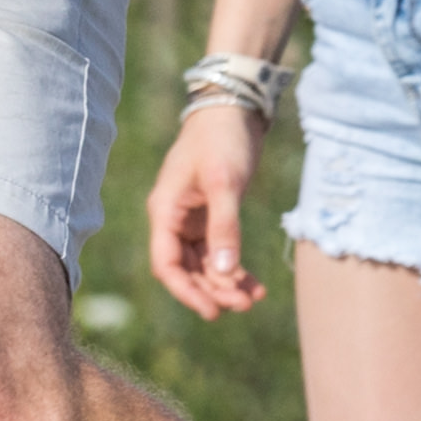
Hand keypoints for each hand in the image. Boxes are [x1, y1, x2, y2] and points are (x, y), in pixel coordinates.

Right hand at [145, 105, 268, 318]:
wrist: (235, 109)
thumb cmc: (222, 140)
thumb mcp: (225, 182)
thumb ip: (225, 227)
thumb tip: (225, 271)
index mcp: (165, 211)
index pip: (167, 264)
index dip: (187, 292)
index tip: (213, 311)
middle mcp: (174, 219)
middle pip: (187, 270)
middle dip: (213, 290)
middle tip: (244, 305)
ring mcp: (192, 219)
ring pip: (205, 264)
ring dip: (226, 283)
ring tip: (254, 298)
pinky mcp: (212, 216)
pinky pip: (219, 252)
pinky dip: (235, 268)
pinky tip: (255, 283)